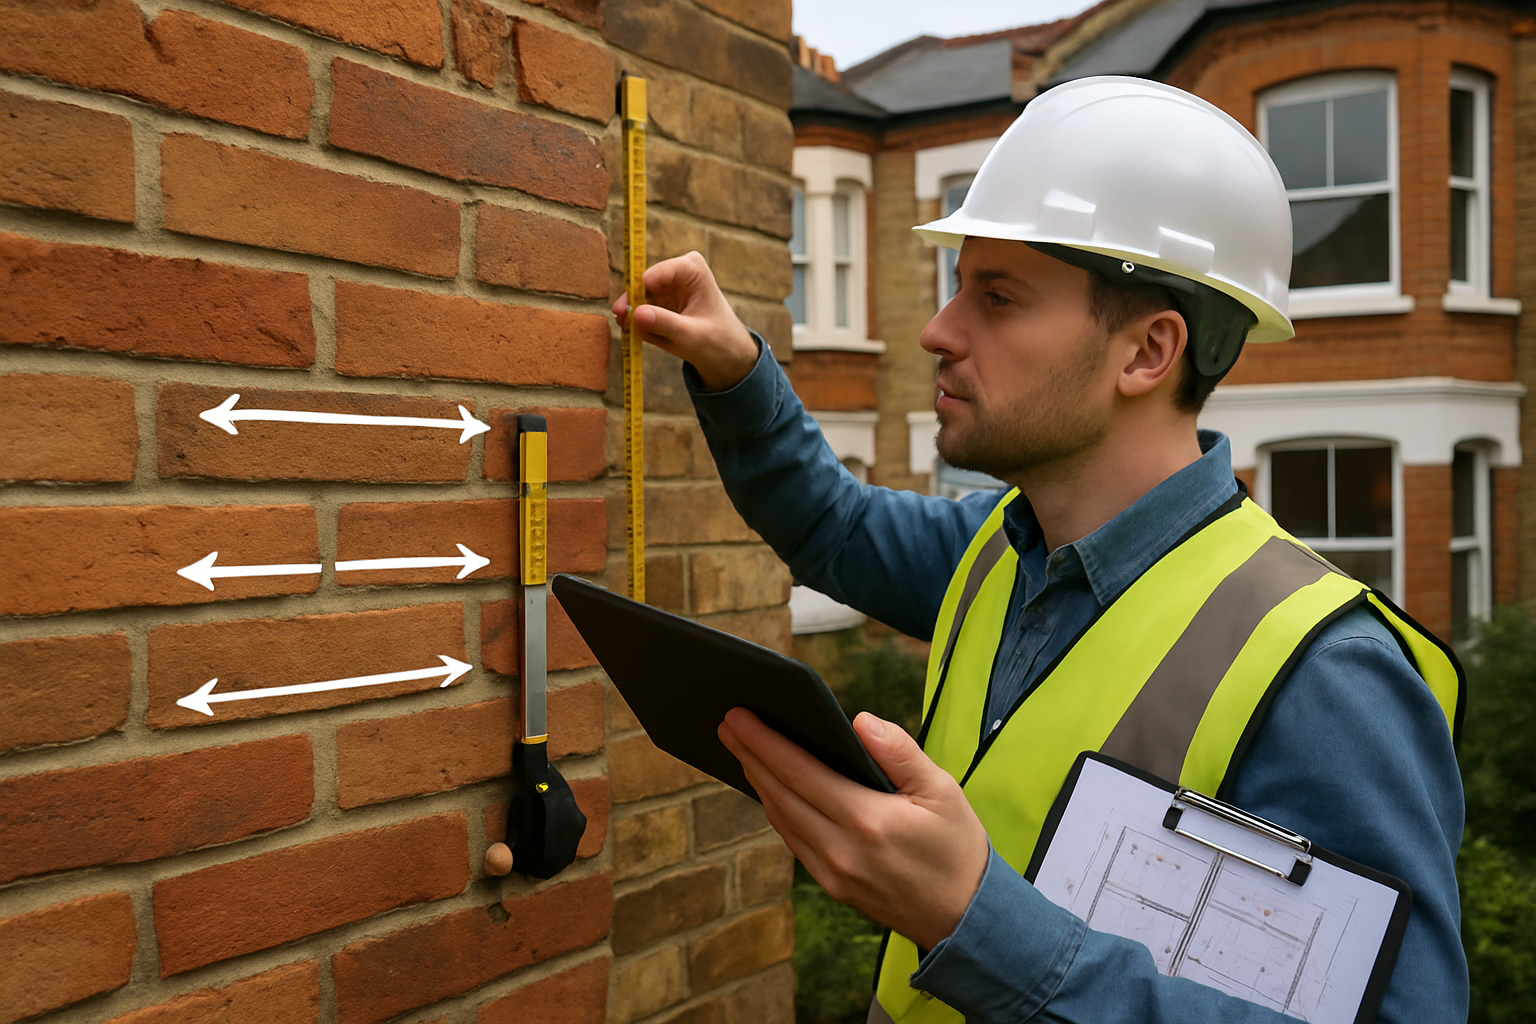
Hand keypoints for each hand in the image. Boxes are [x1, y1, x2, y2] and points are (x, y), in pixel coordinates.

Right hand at [612, 251, 758, 391]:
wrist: (728, 356)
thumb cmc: (718, 342)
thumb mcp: (691, 336)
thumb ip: (664, 324)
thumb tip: (635, 314)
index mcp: (691, 269)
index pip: (657, 273)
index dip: (640, 289)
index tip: (626, 308)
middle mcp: (677, 273)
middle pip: (643, 285)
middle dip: (633, 305)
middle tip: (621, 320)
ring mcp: (666, 289)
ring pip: (639, 300)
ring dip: (636, 319)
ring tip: (634, 334)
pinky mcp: (660, 304)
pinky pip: (641, 313)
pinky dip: (642, 327)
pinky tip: (648, 338)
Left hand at [717, 707, 989, 949]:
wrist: (965, 918)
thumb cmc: (957, 847)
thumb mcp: (943, 790)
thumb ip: (899, 752)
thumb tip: (859, 721)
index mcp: (867, 819)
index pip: (800, 772)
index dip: (764, 741)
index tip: (738, 716)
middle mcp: (840, 849)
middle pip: (780, 793)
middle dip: (749, 755)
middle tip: (727, 723)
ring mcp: (832, 872)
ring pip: (781, 819)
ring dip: (758, 782)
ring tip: (742, 749)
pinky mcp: (832, 886)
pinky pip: (793, 841)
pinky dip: (777, 810)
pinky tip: (771, 789)